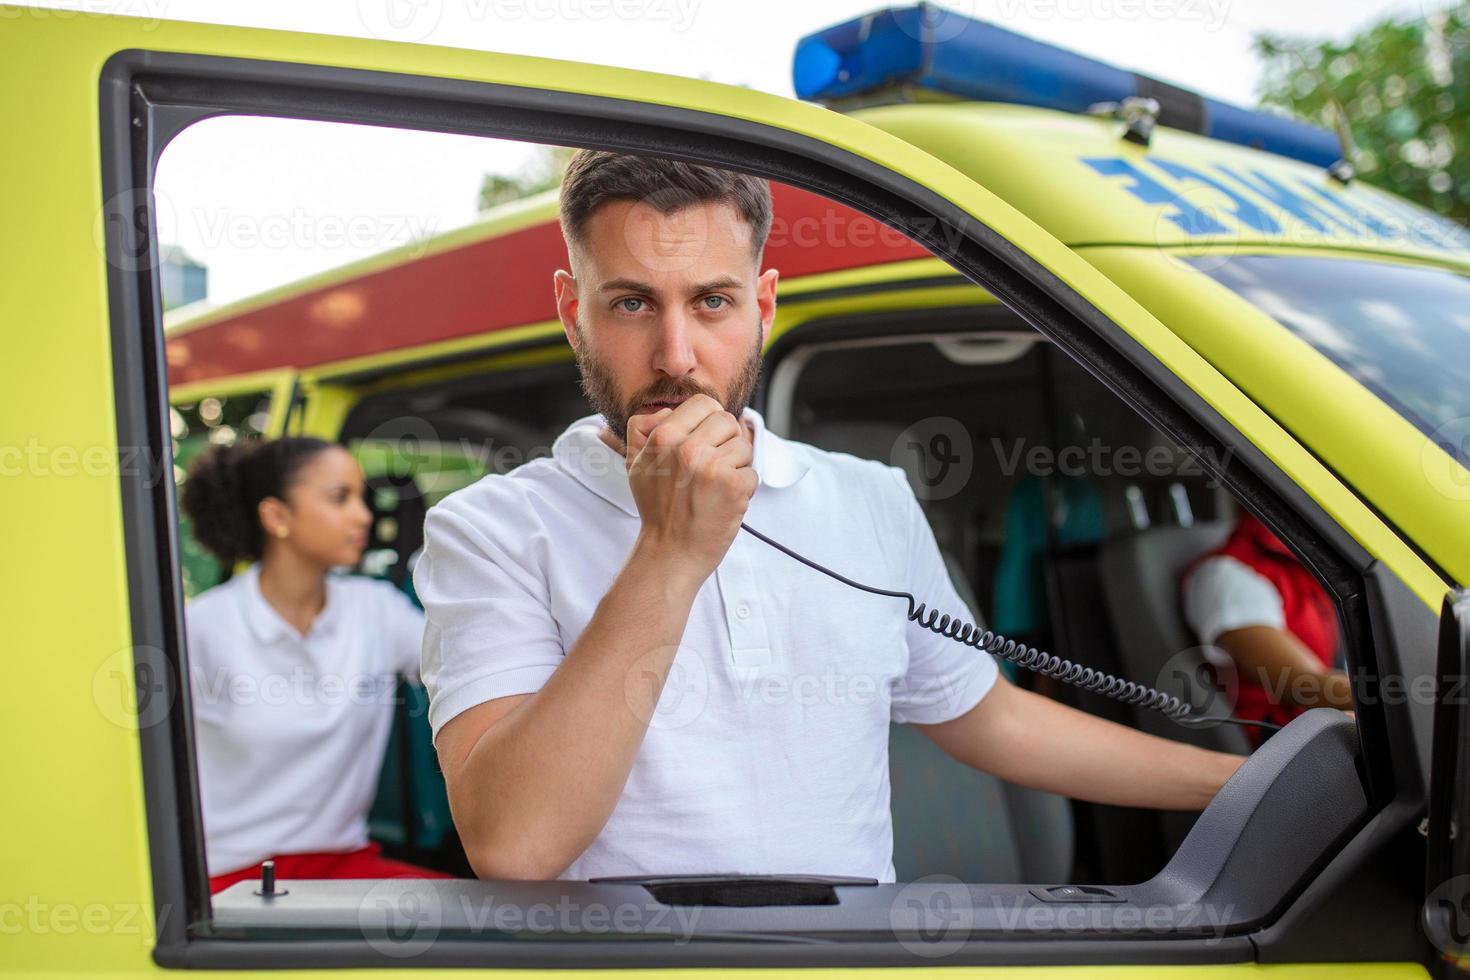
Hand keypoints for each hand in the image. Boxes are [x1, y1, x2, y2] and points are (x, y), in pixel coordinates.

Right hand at [621, 394, 756, 581]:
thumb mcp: (636, 463)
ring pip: (743, 447)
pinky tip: (723, 502)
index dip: (710, 420)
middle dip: (726, 442)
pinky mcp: (733, 487)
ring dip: (735, 467)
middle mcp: (687, 448)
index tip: (707, 440)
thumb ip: (644, 429)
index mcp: (663, 437)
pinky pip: (752, 473)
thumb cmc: (657, 508)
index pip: (704, 403)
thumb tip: (668, 410)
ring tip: (714, 488)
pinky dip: (743, 489)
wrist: (670, 552)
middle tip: (712, 468)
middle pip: (728, 421)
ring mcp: (712, 467)